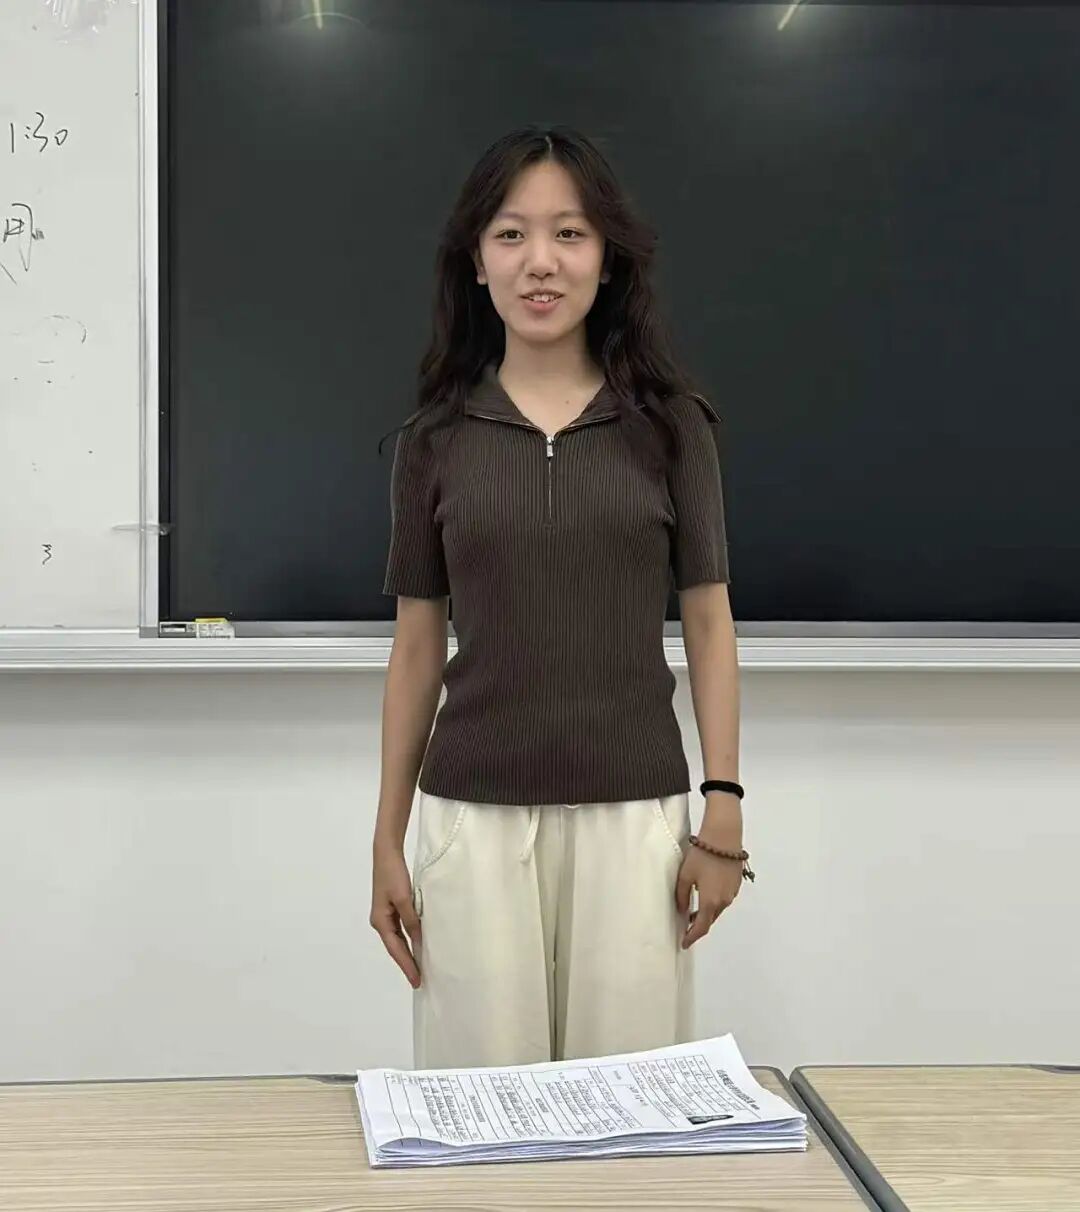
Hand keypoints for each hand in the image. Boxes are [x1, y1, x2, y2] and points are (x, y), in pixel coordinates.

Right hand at [370, 840, 421, 987]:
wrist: (386, 853)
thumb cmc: (393, 875)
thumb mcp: (404, 899)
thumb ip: (412, 920)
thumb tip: (419, 940)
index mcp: (380, 921)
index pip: (396, 949)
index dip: (407, 965)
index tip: (417, 980)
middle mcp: (380, 921)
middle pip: (395, 947)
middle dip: (407, 963)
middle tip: (420, 980)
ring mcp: (385, 915)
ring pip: (398, 939)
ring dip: (408, 952)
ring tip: (420, 967)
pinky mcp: (391, 908)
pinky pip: (400, 929)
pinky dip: (408, 939)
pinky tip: (418, 943)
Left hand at [675, 846, 743, 947]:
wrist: (724, 837)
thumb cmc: (702, 856)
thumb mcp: (685, 875)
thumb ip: (682, 896)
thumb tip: (682, 911)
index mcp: (710, 902)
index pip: (701, 928)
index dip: (691, 937)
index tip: (683, 943)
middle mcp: (724, 902)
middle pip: (710, 920)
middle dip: (698, 926)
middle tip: (686, 927)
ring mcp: (732, 893)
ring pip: (718, 910)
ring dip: (706, 913)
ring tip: (693, 911)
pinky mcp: (736, 884)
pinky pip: (724, 899)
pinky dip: (714, 903)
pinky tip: (705, 894)